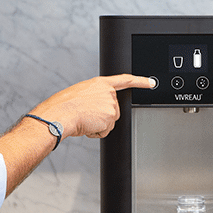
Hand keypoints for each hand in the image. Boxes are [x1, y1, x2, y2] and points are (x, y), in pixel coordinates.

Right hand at [31, 74, 154, 139]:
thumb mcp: (80, 93)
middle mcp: (108, 93)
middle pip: (113, 109)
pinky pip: (105, 131)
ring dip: (98, 124)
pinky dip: (96, 132)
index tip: (151, 82)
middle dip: (102, 116)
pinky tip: (87, 125)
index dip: (140, 81)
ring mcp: (111, 105)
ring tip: (84, 119)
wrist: (60, 113)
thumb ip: (93, 96)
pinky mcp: (110, 118)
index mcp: (100, 83)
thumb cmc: (64, 105)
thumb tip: (94, 107)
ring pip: (109, 121)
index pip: (125, 80)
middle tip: (86, 114)